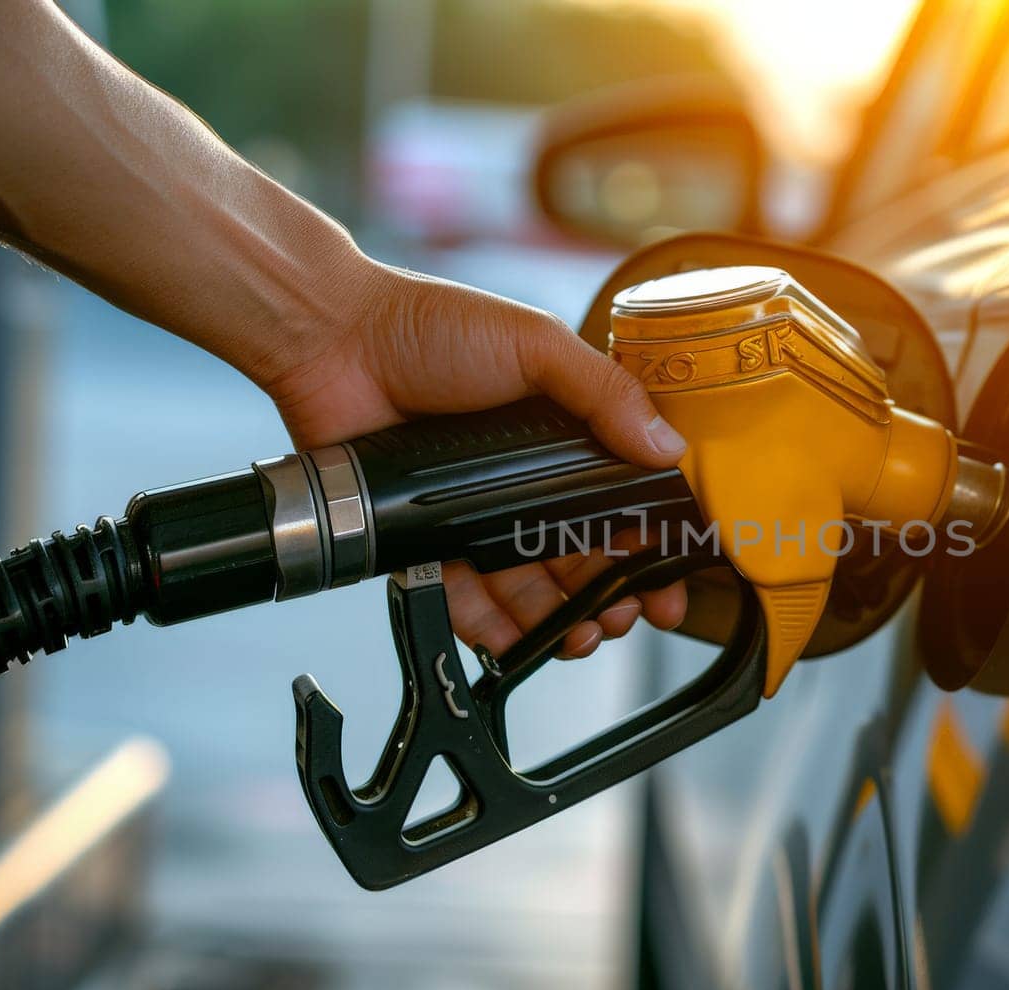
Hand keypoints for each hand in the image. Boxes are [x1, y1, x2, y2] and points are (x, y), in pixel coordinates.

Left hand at [257, 261, 688, 658]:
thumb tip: (672, 448)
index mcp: (565, 435)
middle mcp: (526, 481)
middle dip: (614, 595)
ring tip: (583, 636)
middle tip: (629, 616)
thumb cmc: (430, 327)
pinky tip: (520, 643)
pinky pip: (465, 599)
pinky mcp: (430, 542)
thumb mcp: (537, 346)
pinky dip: (493, 628)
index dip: (652, 543)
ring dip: (563, 620)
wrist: (335, 341)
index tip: (672, 577)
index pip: (624, 501)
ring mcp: (478, 516)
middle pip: (584, 556)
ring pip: (532, 588)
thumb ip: (607, 395)